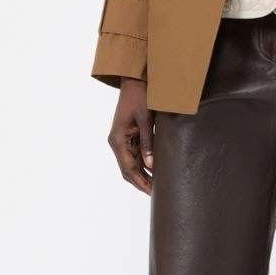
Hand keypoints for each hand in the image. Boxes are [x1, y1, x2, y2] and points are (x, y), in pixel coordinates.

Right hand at [108, 77, 153, 194]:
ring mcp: (122, 139)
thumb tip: (151, 165)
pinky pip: (135, 155)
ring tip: (158, 186)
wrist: (135, 80)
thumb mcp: (146, 119)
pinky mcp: (129, 136)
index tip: (152, 192)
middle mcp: (117, 142)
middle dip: (141, 182)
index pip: (128, 168)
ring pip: (131, 164)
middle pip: (128, 169)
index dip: (140, 182)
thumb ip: (148, 142)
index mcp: (118, 139)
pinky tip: (155, 170)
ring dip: (143, 175)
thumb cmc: (140, 96)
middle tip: (157, 193)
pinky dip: (144, 164)